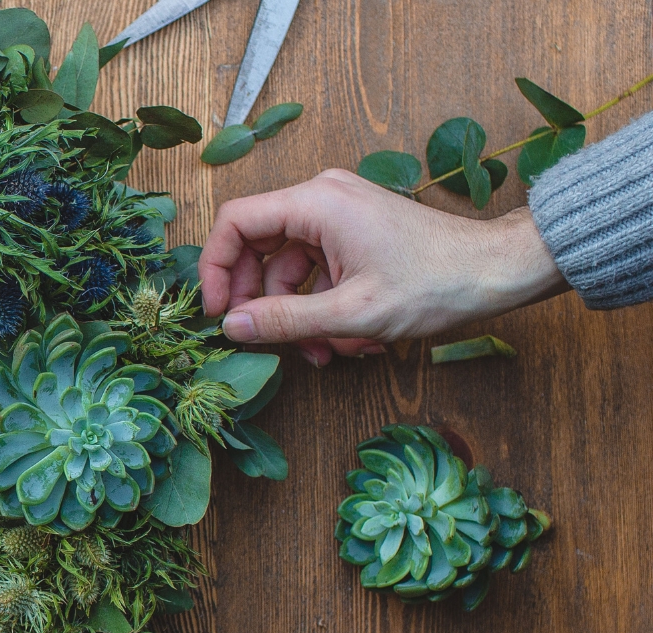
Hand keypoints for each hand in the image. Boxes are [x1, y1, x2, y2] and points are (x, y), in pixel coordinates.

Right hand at [200, 169, 567, 364]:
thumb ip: (285, 320)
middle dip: (258, 300)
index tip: (217, 311)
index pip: (236, 222)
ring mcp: (339, 215)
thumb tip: (232, 326)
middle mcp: (323, 199)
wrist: (498, 270)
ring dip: (295, 313)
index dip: (215, 267)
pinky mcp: (354, 233)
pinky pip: (316, 269)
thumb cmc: (436, 282)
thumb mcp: (352, 312)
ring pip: (287, 266)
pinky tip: (343, 339)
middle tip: (258, 339)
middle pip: (258, 247)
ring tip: (320, 352)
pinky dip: (320, 306)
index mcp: (317, 203)